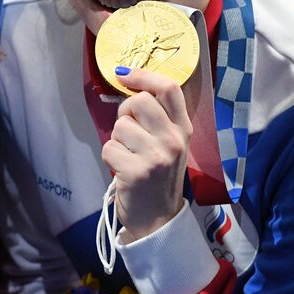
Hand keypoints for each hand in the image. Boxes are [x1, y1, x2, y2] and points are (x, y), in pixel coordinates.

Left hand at [101, 67, 193, 241]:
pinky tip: (123, 170)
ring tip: (129, 156)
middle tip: (128, 132)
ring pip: (120, 126)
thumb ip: (157, 117)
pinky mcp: (137, 171)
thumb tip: (128, 80)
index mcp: (183, 129)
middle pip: (139, 101)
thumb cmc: (158, 177)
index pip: (169, 89)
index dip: (144, 75)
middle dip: (125, 113)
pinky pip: (109, 147)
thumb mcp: (169, 144)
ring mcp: (157, 156)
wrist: (158, 219)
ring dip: (117, 140)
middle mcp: (174, 140)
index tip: (124, 74)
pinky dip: (110, 157)